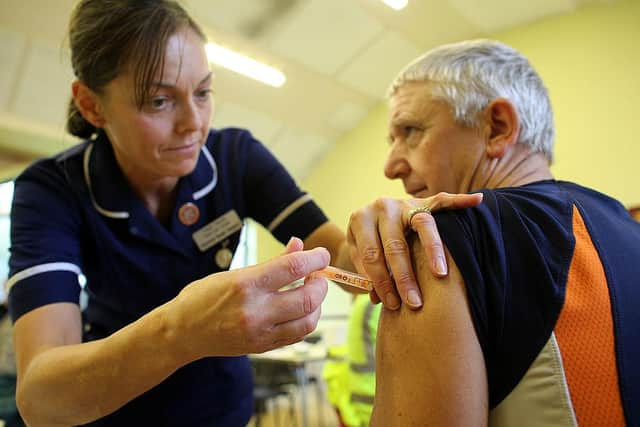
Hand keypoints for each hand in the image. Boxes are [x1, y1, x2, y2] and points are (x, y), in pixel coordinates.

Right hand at [170, 237, 329, 357]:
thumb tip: (299, 244)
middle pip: (308, 298)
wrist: (182, 332)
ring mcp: (260, 332)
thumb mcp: (236, 272)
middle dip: (321, 283)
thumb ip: (273, 261)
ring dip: (317, 304)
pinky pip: (298, 334)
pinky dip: (306, 319)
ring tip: (310, 292)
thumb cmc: (204, 296)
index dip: (315, 258)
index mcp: (246, 284)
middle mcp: (255, 310)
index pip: (293, 268)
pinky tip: (299, 309)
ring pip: (308, 321)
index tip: (322, 254)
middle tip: (317, 275)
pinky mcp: (263, 347)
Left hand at [346, 192, 482, 309]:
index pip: (371, 254)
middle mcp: (383, 207)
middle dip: (404, 277)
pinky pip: (443, 200)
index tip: (392, 304)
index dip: (380, 281)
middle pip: (396, 245)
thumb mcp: (357, 255)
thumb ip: (366, 274)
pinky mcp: (423, 201)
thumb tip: (378, 298)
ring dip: (433, 252)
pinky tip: (477, 201)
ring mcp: (405, 202)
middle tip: (414, 302)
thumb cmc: (365, 244)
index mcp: (361, 219)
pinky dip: (460, 201)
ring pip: (423, 225)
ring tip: (440, 274)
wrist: (366, 219)